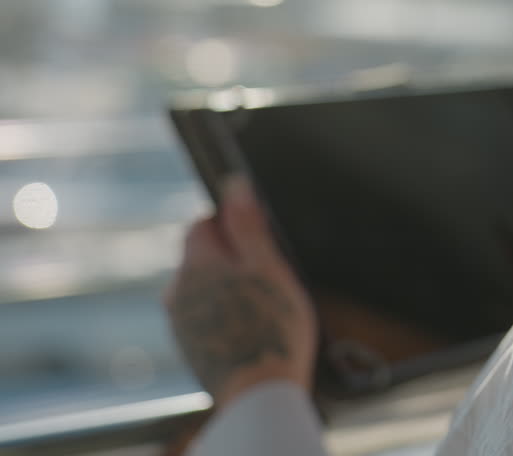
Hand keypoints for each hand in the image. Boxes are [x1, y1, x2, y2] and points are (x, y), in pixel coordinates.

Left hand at [165, 176, 316, 405]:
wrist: (259, 392)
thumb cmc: (272, 326)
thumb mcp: (269, 265)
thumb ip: (247, 224)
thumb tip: (232, 183)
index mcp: (196, 263)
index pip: (201, 224)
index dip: (231, 225)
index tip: (260, 241)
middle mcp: (178, 289)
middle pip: (201, 257)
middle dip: (230, 258)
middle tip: (269, 276)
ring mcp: (181, 321)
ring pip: (203, 288)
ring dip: (227, 288)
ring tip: (264, 306)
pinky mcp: (190, 346)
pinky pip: (205, 316)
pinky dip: (225, 315)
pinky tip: (252, 328)